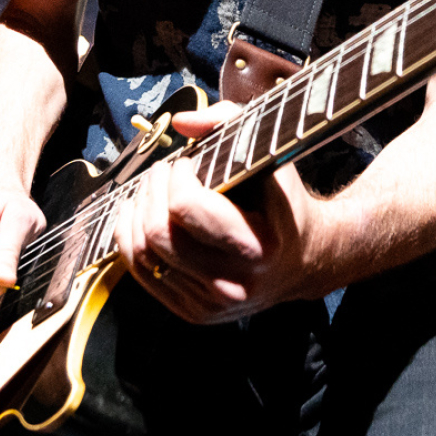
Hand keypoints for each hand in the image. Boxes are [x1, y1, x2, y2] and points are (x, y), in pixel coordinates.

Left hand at [113, 101, 330, 322]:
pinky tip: (139, 215)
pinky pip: (142, 273)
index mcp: (258, 246)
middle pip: (158, 233)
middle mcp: (233, 284)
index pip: (186, 208)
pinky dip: (130, 238)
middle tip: (163, 171)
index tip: (188, 163)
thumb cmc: (284, 203)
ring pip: (144, 253)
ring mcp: (211, 304)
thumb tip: (180, 123)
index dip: (177, 176)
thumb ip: (230, 123)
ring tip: (151, 190)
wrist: (306, 261)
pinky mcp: (193, 313)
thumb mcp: (271, 156)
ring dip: (137, 211)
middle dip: (152, 190)